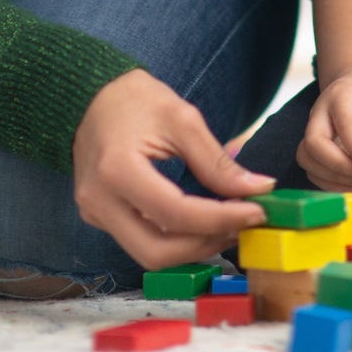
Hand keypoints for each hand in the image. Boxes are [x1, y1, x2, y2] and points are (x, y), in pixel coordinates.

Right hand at [72, 69, 272, 268]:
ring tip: (225, 225)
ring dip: (192, 248)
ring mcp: (95, 213)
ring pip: (149, 255)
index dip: (221, 219)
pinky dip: (174, 240)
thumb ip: (217, 162)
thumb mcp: (182, 119)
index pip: (176, 214)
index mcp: (117, 170)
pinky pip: (140, 242)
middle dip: (205, 245)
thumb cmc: (136, 100)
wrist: (91, 96)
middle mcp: (99, 201)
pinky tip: (199, 222)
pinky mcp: (98, 217)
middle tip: (241, 225)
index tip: (257, 211)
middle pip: (157, 252)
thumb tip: (259, 190)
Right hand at [297, 72, 351, 191]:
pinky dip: (327, 183)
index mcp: (342, 97)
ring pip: (306, 157)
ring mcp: (311, 130)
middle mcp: (320, 113)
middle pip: (314, 142)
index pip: (344, 124)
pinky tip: (349, 184)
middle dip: (339, 166)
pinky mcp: (310, 146)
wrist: (351, 88)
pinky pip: (310, 169)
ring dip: (331, 177)